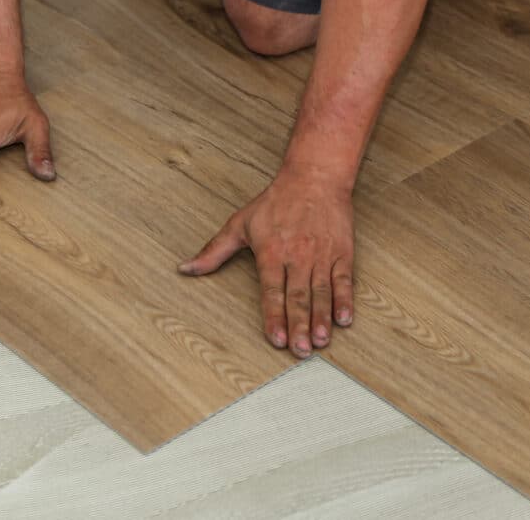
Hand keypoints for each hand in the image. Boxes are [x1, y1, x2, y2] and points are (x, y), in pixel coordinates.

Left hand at [178, 166, 354, 358]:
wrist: (314, 178)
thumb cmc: (275, 202)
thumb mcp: (239, 224)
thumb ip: (213, 251)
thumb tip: (185, 269)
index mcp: (271, 252)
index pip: (271, 290)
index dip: (274, 316)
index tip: (276, 338)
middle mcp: (297, 256)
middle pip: (298, 296)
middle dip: (299, 326)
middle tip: (300, 350)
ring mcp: (322, 255)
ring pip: (321, 293)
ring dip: (321, 318)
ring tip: (321, 341)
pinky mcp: (342, 253)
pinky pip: (343, 281)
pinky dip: (345, 301)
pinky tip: (344, 320)